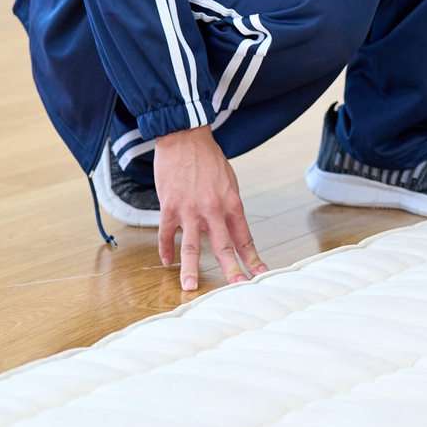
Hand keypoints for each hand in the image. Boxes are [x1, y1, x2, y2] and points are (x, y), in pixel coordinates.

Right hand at [154, 125, 266, 290]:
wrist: (185, 137)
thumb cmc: (209, 159)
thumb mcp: (228, 182)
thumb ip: (228, 208)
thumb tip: (226, 230)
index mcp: (232, 204)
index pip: (244, 238)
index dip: (253, 258)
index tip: (260, 275)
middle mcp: (213, 210)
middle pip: (223, 246)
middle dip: (231, 270)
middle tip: (236, 289)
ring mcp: (190, 209)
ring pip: (191, 245)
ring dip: (190, 268)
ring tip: (189, 287)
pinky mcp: (170, 206)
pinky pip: (166, 234)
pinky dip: (165, 249)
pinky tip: (166, 262)